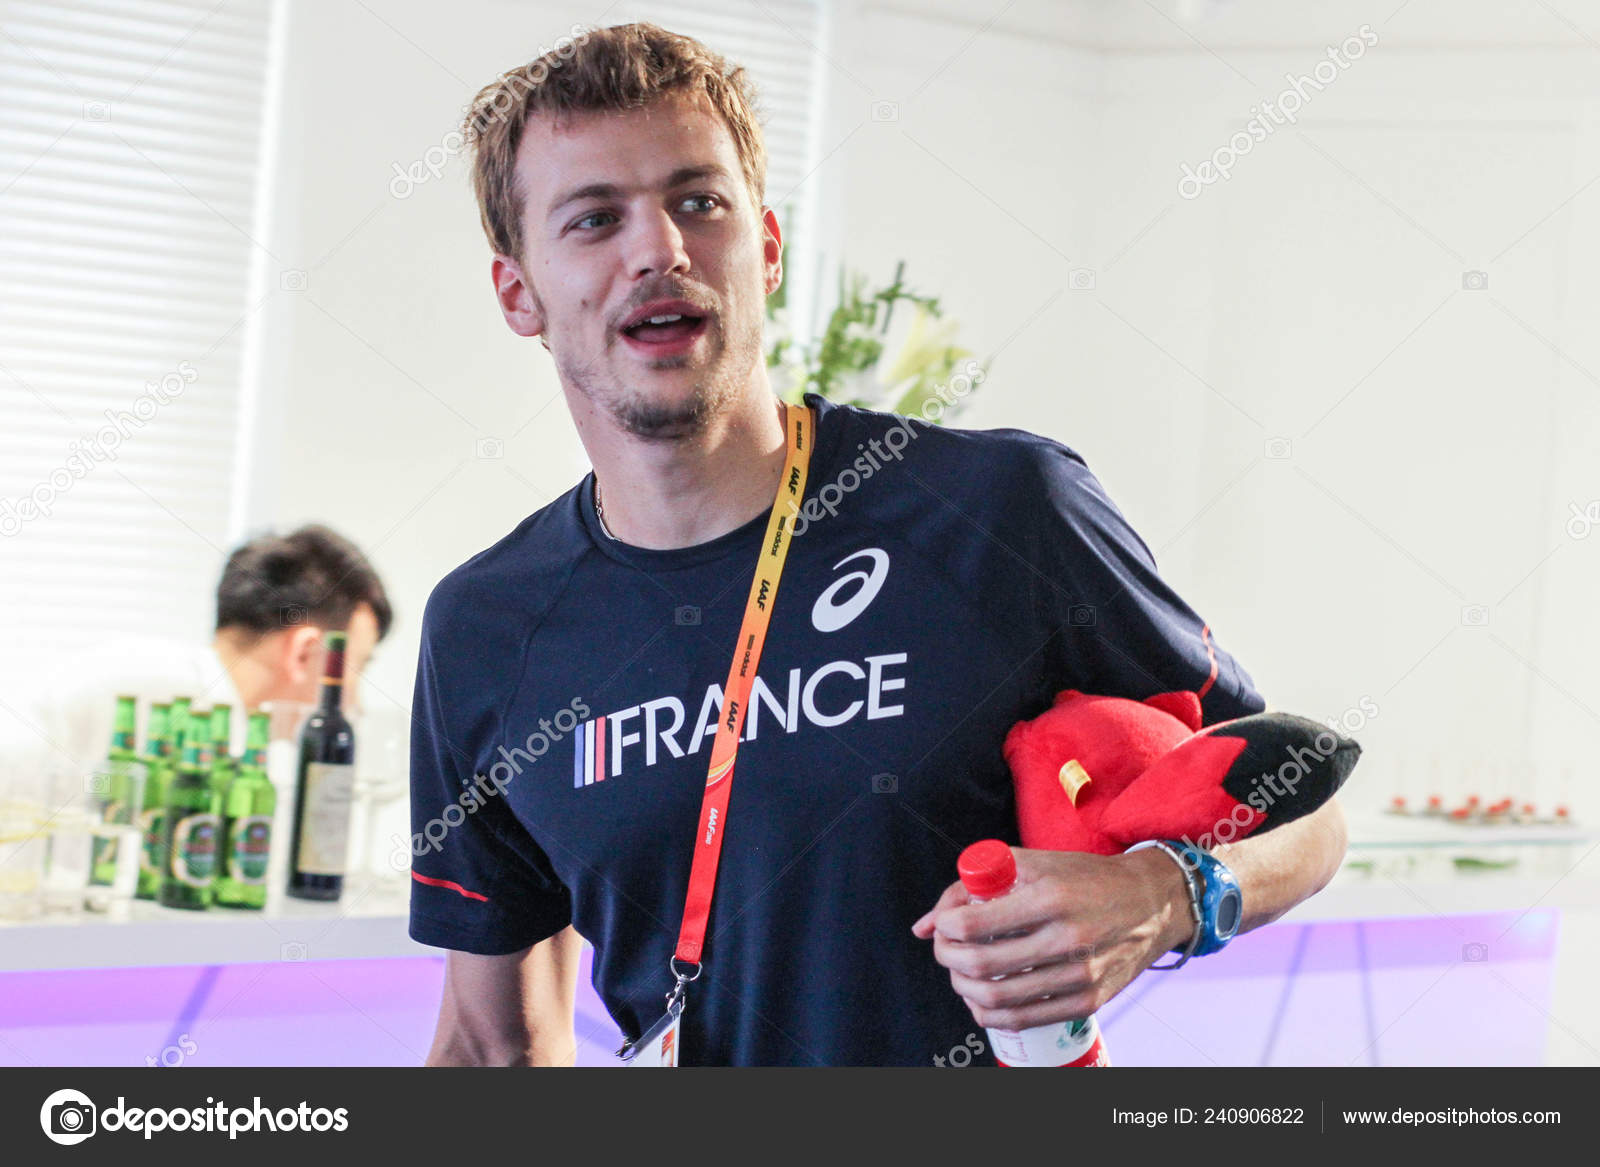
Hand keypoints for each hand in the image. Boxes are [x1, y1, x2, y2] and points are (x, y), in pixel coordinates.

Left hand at [911, 846, 1193, 1029]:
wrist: (1152, 902)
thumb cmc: (1085, 878)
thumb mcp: (1033, 863)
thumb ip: (975, 884)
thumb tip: (925, 924)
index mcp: (1051, 895)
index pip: (973, 924)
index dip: (944, 927)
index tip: (943, 924)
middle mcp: (1067, 937)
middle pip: (982, 964)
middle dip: (948, 958)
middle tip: (945, 949)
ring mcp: (1081, 974)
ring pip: (1000, 997)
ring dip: (965, 987)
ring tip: (961, 973)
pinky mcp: (1090, 1000)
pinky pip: (1027, 1019)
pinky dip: (992, 1014)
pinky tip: (983, 999)